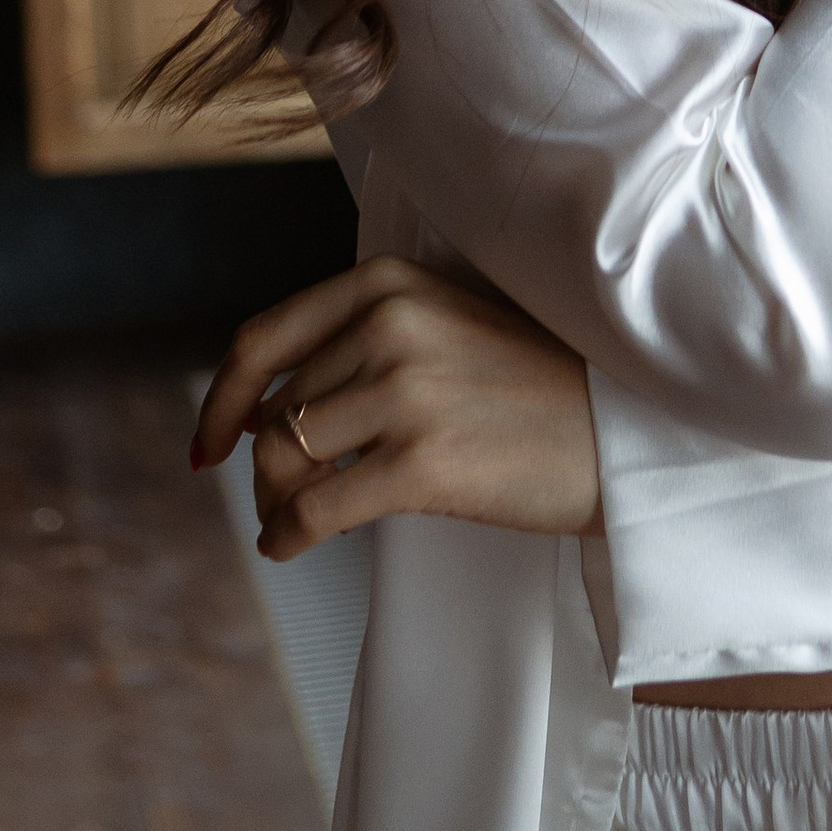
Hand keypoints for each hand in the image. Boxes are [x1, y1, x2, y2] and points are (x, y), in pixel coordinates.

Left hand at [192, 257, 602, 560]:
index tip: (207, 441)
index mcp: (391, 282)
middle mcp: (391, 324)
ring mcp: (406, 391)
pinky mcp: (422, 463)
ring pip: (285, 457)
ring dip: (276, 500)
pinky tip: (287, 548)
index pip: (264, 339)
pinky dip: (286, 536)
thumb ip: (365, 340)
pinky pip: (314, 510)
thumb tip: (258, 409)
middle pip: (277, 409)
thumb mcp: (447, 324)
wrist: (623, 432)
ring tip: (292, 522)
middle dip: (265, 463)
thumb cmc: (535, 389)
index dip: (220, 398)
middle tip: (280, 499)